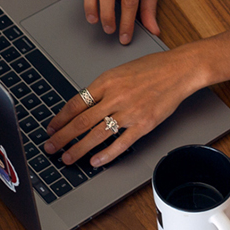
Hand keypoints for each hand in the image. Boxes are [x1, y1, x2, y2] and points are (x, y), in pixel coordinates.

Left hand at [44, 50, 197, 166]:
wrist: (179, 70)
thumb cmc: (152, 68)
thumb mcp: (121, 71)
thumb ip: (103, 88)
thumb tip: (84, 105)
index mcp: (107, 81)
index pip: (76, 103)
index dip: (60, 119)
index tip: (52, 128)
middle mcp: (116, 96)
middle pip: (81, 121)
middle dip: (63, 137)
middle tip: (50, 147)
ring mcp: (130, 112)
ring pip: (97, 134)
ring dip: (79, 149)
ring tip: (68, 158)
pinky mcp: (144, 124)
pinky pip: (121, 143)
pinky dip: (106, 154)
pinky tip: (95, 161)